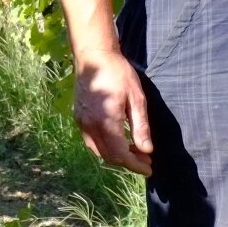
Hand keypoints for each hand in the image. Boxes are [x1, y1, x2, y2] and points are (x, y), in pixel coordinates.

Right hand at [72, 46, 151, 175]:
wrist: (93, 57)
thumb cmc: (119, 73)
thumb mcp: (136, 99)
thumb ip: (140, 127)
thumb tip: (146, 151)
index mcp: (106, 122)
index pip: (121, 155)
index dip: (135, 166)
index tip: (149, 169)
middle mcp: (91, 126)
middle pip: (109, 156)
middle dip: (128, 163)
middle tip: (146, 160)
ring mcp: (82, 123)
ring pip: (99, 151)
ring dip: (117, 156)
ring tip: (135, 152)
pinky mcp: (78, 118)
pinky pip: (92, 141)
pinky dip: (105, 147)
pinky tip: (118, 141)